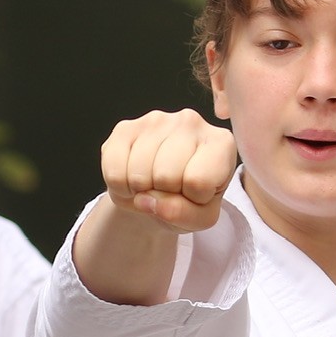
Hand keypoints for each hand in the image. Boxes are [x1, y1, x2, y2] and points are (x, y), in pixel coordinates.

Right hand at [101, 108, 237, 232]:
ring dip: (141, 192)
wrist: (159, 191)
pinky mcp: (125, 127)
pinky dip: (121, 187)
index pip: (199, 181)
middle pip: (167, 176)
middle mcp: (191, 121)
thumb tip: (147, 200)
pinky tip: (133, 178)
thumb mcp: (201, 217)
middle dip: (165, 194)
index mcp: (221, 142)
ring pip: (139, 174)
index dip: (194, 199)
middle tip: (169, 190)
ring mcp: (156, 120)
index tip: (195, 193)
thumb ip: (185, 215)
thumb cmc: (189, 199)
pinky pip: (115, 172)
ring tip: (152, 185)